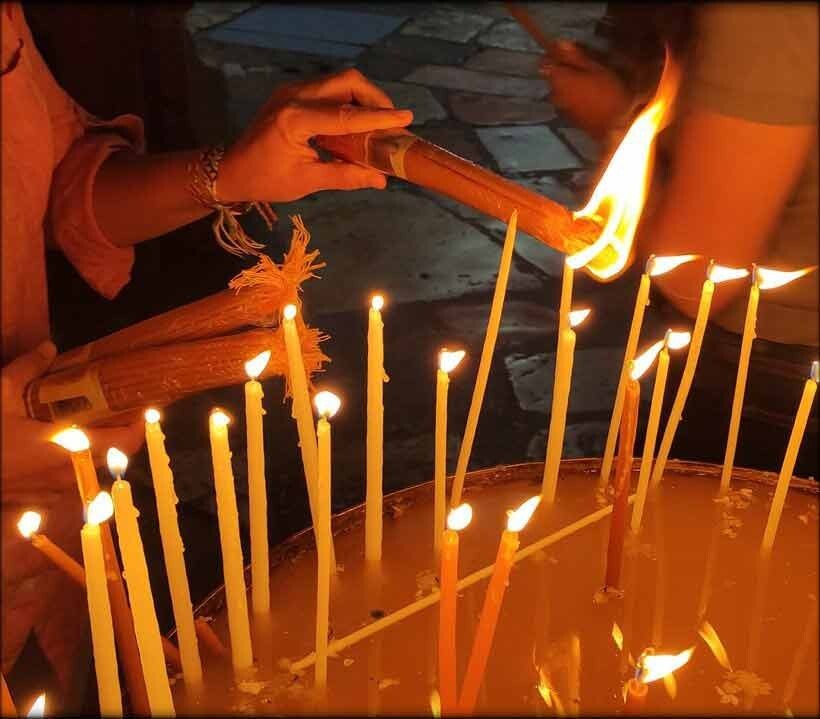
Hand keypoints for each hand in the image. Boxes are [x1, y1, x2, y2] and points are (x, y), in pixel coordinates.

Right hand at [1, 341, 144, 503]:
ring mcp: (55, 494)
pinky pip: (67, 483)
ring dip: (91, 451)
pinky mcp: (40, 504)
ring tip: (81, 426)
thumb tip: (48, 347)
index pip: (124, 444)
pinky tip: (53, 448)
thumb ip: (28, 369)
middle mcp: (70, 476)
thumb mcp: (0, 394)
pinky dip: (69, 465)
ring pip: (89, 471)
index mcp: (68, 449)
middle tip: (112, 411)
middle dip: (115, 435)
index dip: (138, 428)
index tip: (141, 409)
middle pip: (111, 457)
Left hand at [219, 68, 413, 202]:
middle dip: (374, 98)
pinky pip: (328, 89)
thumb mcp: (307, 181)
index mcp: (295, 120)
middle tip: (390, 121)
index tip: (406, 117)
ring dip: (362, 98)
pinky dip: (347, 101)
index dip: (378, 118)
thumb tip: (381, 180)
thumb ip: (346, 176)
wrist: (232, 169)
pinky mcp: (292, 93)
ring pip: (338, 81)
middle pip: (346, 81)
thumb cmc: (266, 180)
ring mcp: (292, 90)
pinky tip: (355, 122)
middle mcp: (294, 96)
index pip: (346, 115)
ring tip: (376, 123)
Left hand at [541, 40, 631, 141]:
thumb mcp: (595, 68)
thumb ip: (576, 57)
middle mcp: (555, 94)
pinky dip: (573, 96)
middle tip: (583, 66)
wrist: (615, 125)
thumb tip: (560, 43)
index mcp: (559, 79)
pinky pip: (566, 102)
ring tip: (588, 82)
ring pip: (560, 90)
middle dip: (563, 70)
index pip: (544, 64)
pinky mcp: (569, 118)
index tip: (563, 52)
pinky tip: (589, 96)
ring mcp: (561, 107)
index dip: (552, 56)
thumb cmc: (608, 92)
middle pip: (552, 78)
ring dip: (569, 84)